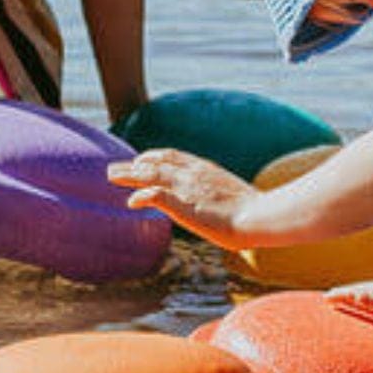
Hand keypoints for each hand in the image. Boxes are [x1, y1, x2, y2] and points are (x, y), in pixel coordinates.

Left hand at [107, 148, 258, 249]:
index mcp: (206, 169)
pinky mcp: (184, 204)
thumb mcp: (236, 198)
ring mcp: (188, 187)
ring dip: (130, 174)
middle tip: (115, 168)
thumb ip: (223, 197)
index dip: (154, 157)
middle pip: (157, 162)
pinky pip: (156, 195)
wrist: (261, 217)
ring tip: (112, 175)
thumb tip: (223, 207)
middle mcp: (194, 173)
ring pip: (151, 174)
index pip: (174, 156)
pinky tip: (130, 202)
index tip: (141, 160)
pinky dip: (141, 196)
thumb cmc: (255, 213)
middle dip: (135, 164)